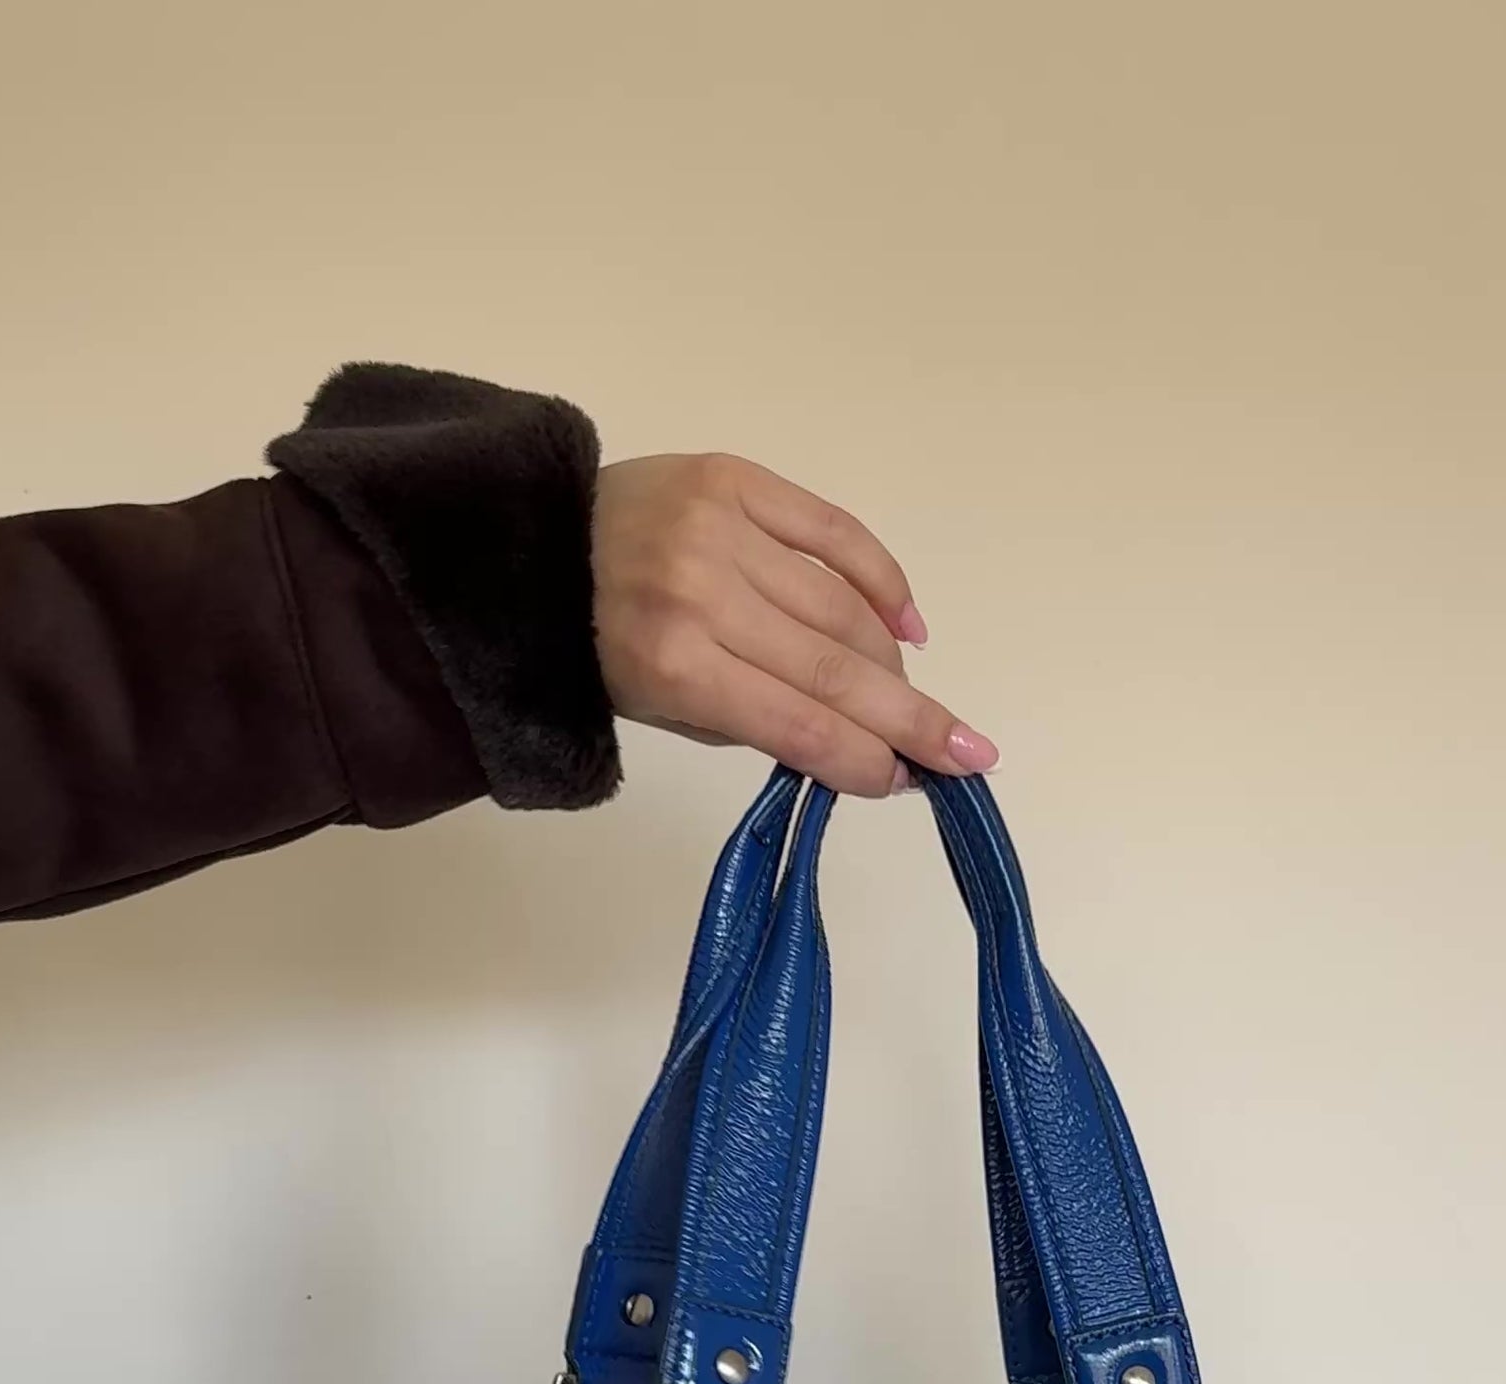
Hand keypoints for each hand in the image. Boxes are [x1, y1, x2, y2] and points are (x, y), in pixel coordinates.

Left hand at [591, 453, 998, 796]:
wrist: (538, 549)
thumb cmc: (601, 651)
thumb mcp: (666, 709)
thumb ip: (761, 724)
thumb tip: (864, 749)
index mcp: (673, 664)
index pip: (797, 722)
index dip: (863, 757)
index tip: (911, 782)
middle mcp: (702, 593)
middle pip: (833, 666)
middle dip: (910, 718)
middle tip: (968, 752)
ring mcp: (721, 528)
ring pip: (841, 604)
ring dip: (892, 661)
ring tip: (915, 699)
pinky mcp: (736, 478)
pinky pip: (833, 531)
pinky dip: (880, 579)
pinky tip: (909, 625)